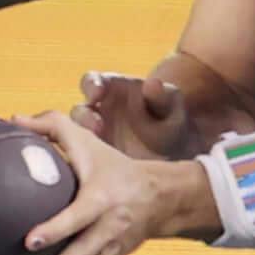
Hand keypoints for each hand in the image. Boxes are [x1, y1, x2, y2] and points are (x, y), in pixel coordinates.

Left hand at [8, 112, 199, 254]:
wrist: (159, 199)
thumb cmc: (111, 165)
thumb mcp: (86, 139)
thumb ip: (50, 126)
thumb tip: (12, 119)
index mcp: (102, 200)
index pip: (79, 218)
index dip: (57, 230)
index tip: (29, 241)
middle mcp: (106, 231)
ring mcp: (105, 254)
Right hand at [75, 69, 198, 159]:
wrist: (175, 145)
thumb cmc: (168, 115)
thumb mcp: (170, 105)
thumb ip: (160, 96)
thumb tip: (152, 83)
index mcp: (110, 90)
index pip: (92, 83)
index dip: (91, 86)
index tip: (97, 93)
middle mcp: (96, 113)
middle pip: (79, 112)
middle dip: (84, 119)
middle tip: (97, 128)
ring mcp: (95, 138)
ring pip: (78, 139)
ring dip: (85, 145)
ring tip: (101, 152)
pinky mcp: (98, 160)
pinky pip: (87, 162)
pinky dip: (91, 165)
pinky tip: (105, 172)